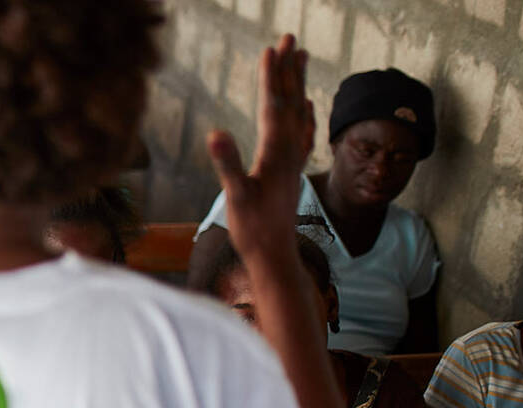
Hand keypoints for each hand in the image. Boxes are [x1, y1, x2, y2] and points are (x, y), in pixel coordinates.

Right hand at [206, 34, 313, 260]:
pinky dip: (305, 114)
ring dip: (299, 83)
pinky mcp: (292, 170)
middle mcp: (289, 151)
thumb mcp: (235, 197)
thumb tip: (215, 133)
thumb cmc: (252, 229)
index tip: (270, 48)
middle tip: (291, 38)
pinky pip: (303, 133)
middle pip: (291, 101)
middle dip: (289, 69)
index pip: (273, 106)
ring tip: (302, 58)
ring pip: (299, 112)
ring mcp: (293, 160)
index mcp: (275, 153)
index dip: (271, 77)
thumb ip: (228, 164)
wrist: (275, 254)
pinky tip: (307, 106)